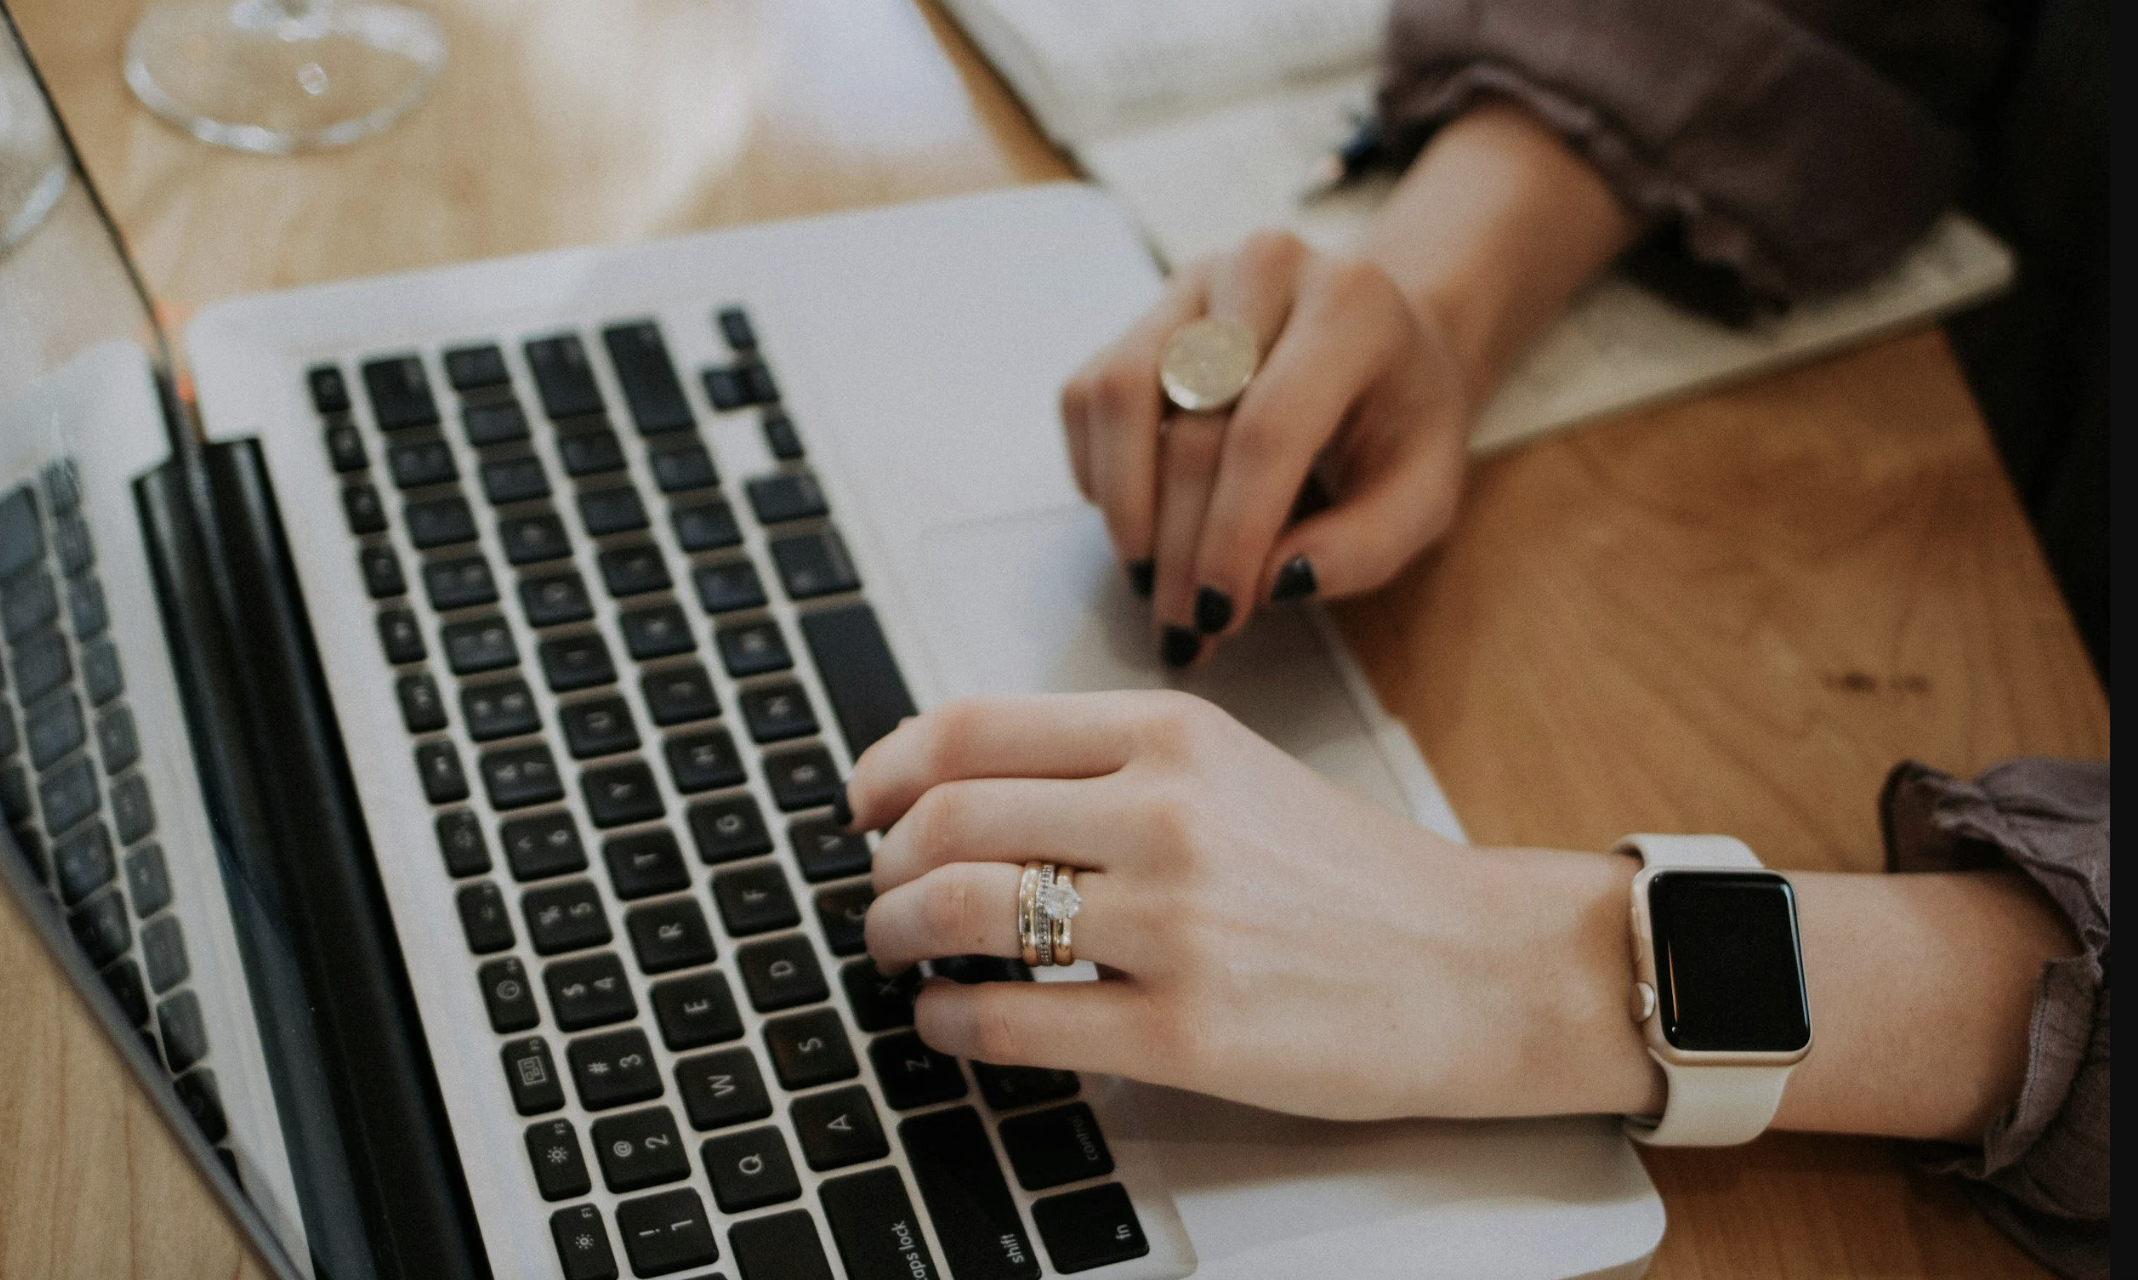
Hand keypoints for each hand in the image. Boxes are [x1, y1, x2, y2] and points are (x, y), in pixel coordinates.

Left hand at [849, 691, 1660, 1120]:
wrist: (1480, 967)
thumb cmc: (1354, 877)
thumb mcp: (1235, 772)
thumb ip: (1110, 767)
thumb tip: (966, 788)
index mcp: (1172, 735)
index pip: (972, 727)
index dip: (887, 766)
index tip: (862, 802)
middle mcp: (1166, 814)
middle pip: (947, 818)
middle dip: (882, 865)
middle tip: (878, 893)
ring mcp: (1174, 924)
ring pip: (962, 911)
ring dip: (896, 935)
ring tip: (898, 953)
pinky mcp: (1186, 1032)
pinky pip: (1011, 1021)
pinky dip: (947, 1023)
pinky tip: (945, 1023)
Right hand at [1058, 233, 1471, 666]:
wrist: (1383, 341)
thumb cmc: (1402, 423)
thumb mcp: (1424, 495)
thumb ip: (1365, 547)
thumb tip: (1273, 583)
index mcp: (1351, 306)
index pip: (1268, 429)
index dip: (1232, 533)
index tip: (1219, 615)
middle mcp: (1265, 270)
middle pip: (1192, 425)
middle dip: (1180, 546)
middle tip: (1183, 626)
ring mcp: (1194, 282)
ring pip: (1119, 394)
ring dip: (1125, 507)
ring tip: (1150, 578)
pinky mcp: (1144, 310)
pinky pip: (1088, 394)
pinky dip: (1099, 471)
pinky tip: (1141, 519)